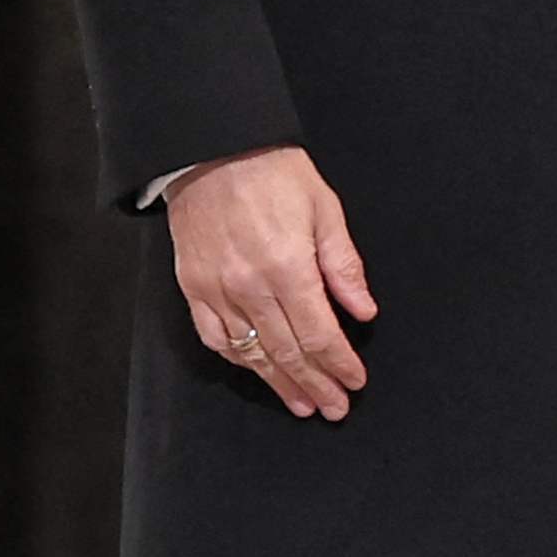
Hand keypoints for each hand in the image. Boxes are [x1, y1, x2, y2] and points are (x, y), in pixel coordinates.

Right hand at [168, 146, 375, 419]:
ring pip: (251, 353)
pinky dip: (238, 359)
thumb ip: (343, 265)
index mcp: (288, 267)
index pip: (320, 334)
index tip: (355, 383)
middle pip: (288, 352)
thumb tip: (364, 311)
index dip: (339, 364)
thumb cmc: (273, 172)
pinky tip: (256, 370)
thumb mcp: (324, 209)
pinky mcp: (192, 287)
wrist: (211, 148)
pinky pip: (215, 337)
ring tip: (301, 405)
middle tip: (334, 409)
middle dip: (315, 385)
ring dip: (278, 383)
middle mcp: (250, 287)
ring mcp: (217, 290)